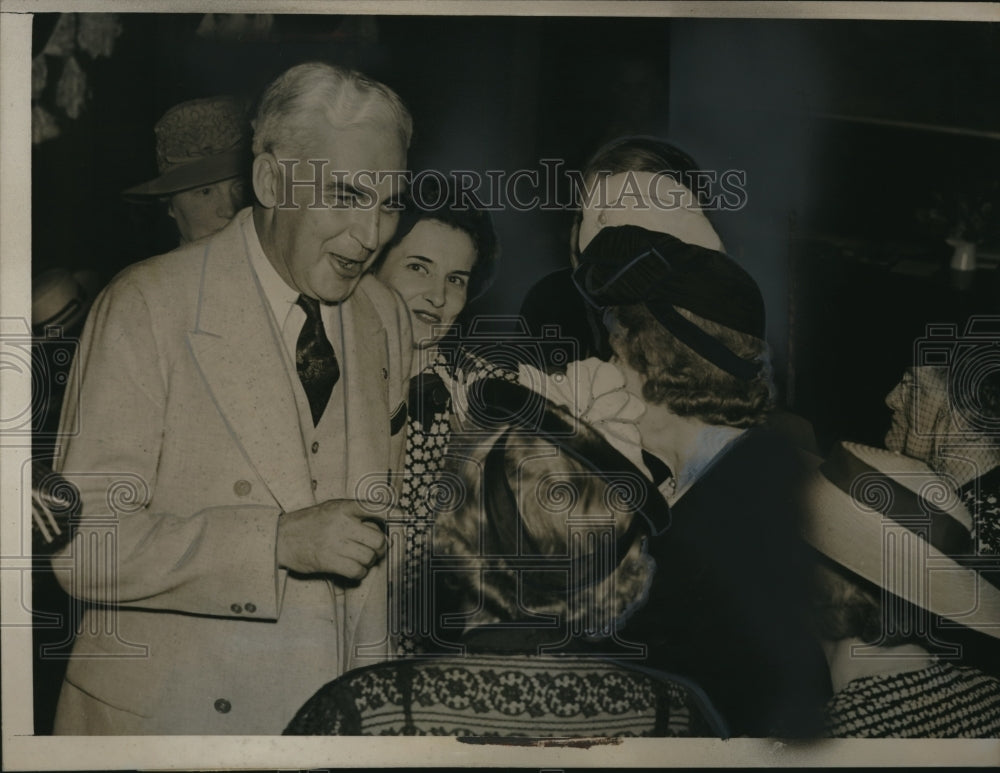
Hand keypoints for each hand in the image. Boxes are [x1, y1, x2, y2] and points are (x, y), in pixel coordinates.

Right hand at [276, 499, 391, 579]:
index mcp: (343, 507)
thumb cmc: (310, 523)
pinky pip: (356, 571)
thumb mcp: (331, 508)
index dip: (392, 513)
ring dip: (369, 562)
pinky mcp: (328, 561)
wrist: (281, 538)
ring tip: (360, 559)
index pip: (374, 507)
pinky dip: (359, 573)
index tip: (401, 516)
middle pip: (377, 539)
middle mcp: (341, 523)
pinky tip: (353, 569)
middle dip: (380, 548)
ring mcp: (335, 543)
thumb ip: (354, 513)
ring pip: (368, 557)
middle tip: (375, 550)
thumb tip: (381, 525)